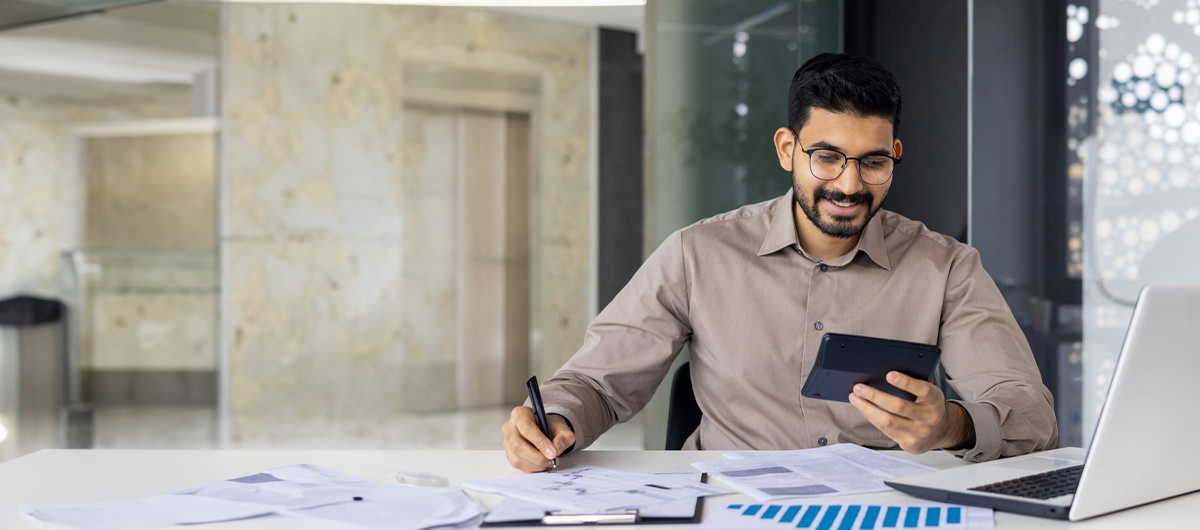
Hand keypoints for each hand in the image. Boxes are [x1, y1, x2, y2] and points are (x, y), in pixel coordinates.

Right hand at [502, 407, 575, 472]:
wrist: (545, 431)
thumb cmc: (550, 427)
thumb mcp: (562, 428)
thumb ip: (564, 437)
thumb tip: (557, 448)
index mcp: (520, 414)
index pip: (526, 428)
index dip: (540, 442)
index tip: (553, 452)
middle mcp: (509, 427)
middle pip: (517, 445)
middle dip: (537, 457)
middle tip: (552, 460)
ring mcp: (507, 442)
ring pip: (517, 458)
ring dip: (536, 464)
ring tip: (549, 462)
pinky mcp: (509, 454)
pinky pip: (518, 465)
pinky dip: (533, 468)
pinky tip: (542, 464)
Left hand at [848, 371, 974, 452]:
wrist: (939, 432)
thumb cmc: (928, 407)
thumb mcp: (927, 395)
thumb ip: (913, 387)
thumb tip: (881, 377)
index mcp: (935, 400)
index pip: (923, 390)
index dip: (906, 382)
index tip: (889, 375)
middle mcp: (929, 417)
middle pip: (899, 406)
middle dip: (875, 396)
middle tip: (859, 387)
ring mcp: (919, 432)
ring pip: (888, 421)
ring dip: (867, 408)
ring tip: (855, 398)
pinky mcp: (909, 443)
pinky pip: (885, 430)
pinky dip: (871, 417)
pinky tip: (864, 409)